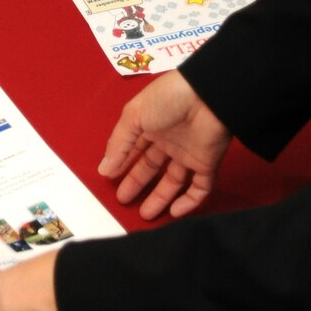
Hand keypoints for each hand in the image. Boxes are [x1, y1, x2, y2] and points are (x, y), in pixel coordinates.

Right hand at [99, 69, 232, 219]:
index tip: (109, 180)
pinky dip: (189, 202)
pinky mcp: (207, 164)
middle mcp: (169, 141)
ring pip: (173, 182)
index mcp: (150, 126)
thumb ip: (119, 145)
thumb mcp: (134, 117)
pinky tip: (174, 213)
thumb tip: (103, 170)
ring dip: (160, 198)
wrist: (207, 96)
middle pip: (151, 168)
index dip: (122, 164)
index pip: (134, 150)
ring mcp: (188, 153)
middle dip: (137, 183)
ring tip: (145, 215)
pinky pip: (199, 188)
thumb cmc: (167, 99)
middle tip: (123, 201)